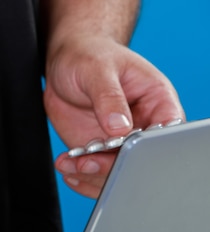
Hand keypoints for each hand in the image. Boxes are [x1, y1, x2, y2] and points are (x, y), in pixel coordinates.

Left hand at [44, 36, 184, 197]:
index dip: (148, 146)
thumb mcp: (98, 69)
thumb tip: (120, 127)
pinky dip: (80, 175)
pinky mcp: (98, 151)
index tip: (121, 145)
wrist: (65, 61)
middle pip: (141, 159)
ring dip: (93, 174)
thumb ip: (109, 97)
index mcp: (158, 102)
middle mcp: (143, 126)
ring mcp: (119, 142)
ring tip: (72, 164)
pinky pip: (94, 172)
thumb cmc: (89, 55)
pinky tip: (67, 169)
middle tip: (89, 161)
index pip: (165, 132)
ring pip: (117, 171)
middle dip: (115, 166)